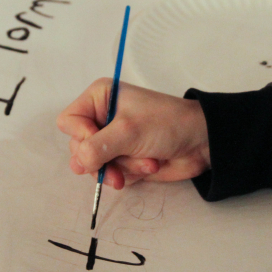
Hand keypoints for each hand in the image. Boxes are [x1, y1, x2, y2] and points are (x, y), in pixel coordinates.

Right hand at [56, 78, 209, 188]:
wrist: (202, 142)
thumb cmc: (166, 124)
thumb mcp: (129, 131)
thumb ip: (97, 147)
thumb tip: (79, 164)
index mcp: (99, 98)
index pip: (69, 121)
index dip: (80, 136)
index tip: (99, 143)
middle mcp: (102, 118)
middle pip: (79, 147)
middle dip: (102, 160)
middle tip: (117, 167)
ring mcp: (113, 140)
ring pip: (95, 165)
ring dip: (121, 168)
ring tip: (145, 163)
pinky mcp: (124, 159)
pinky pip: (112, 173)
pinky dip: (130, 173)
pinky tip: (150, 165)